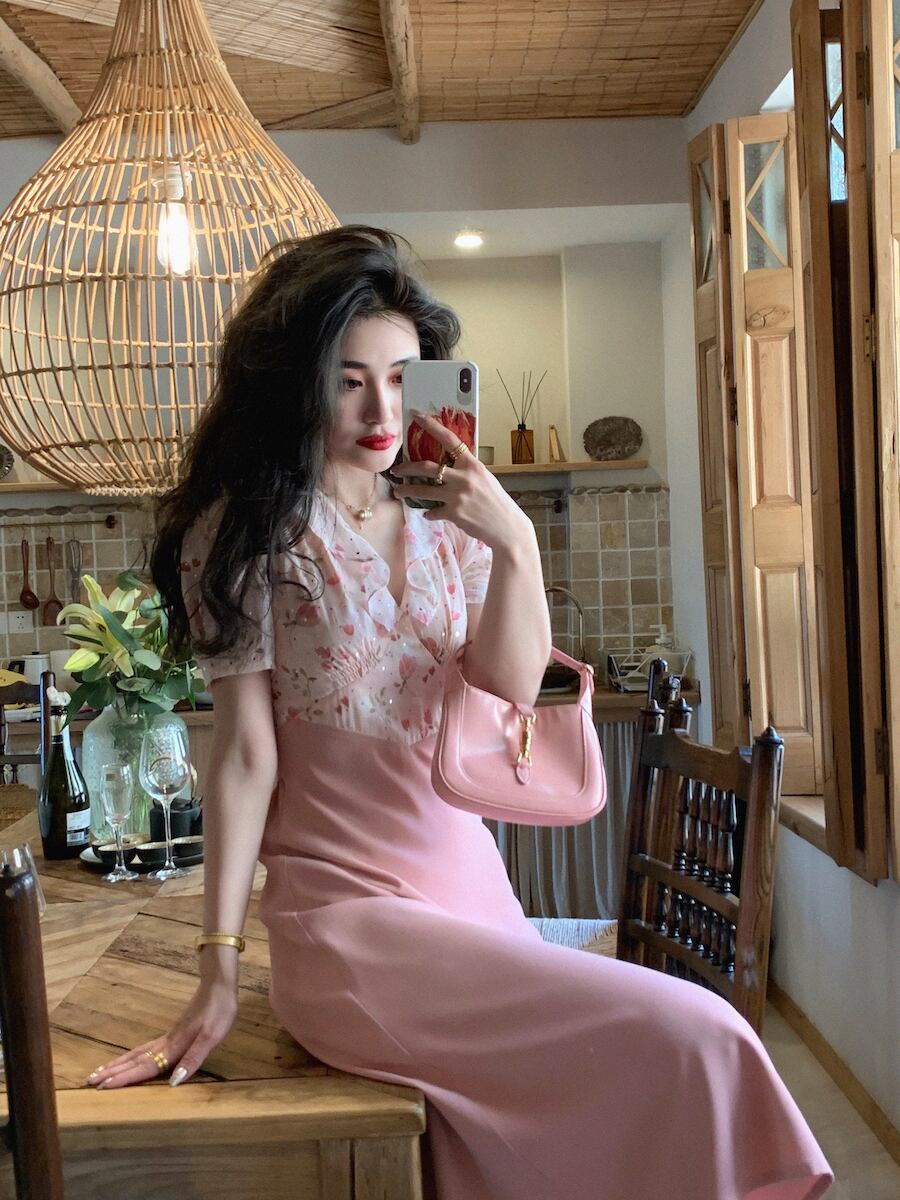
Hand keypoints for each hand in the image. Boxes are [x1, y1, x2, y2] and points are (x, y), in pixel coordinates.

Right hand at [84, 973, 237, 1089]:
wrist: (219, 986)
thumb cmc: (219, 1011)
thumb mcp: (212, 1036)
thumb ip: (193, 1058)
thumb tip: (174, 1081)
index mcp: (174, 1046)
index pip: (146, 1066)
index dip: (125, 1078)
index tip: (103, 1088)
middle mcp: (166, 1042)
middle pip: (134, 1060)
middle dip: (112, 1072)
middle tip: (88, 1082)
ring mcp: (168, 1036)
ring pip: (137, 1053)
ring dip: (118, 1064)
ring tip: (99, 1072)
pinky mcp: (172, 1033)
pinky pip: (145, 1048)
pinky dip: (131, 1056)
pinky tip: (129, 1059)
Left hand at [391, 411, 533, 554]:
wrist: (507, 527)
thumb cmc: (495, 501)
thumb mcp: (483, 478)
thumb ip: (465, 471)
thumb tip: (446, 465)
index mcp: (472, 465)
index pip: (450, 439)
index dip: (432, 426)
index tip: (417, 416)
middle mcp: (464, 478)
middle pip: (426, 467)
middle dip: (406, 467)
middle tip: (396, 470)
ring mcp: (457, 496)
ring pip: (422, 490)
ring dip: (406, 490)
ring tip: (398, 491)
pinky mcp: (454, 514)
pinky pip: (432, 511)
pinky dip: (428, 513)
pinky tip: (428, 513)